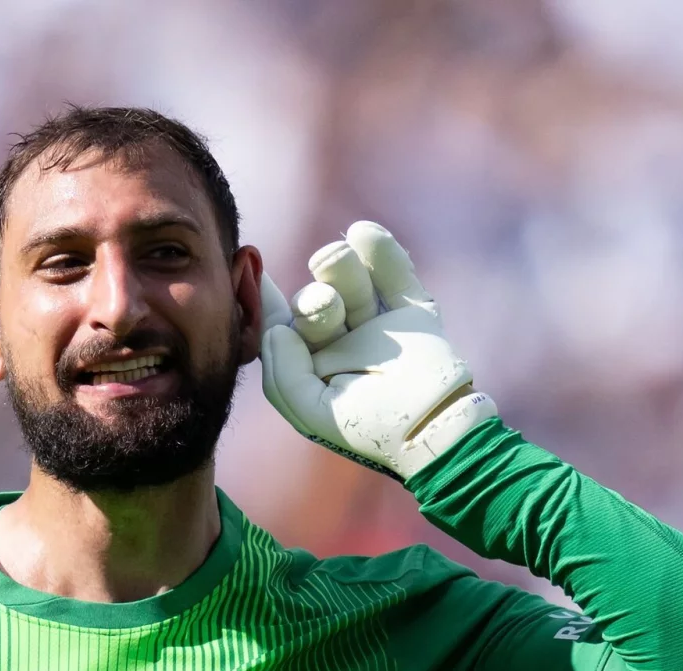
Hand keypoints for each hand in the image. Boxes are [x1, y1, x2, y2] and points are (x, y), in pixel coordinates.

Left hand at [258, 221, 497, 482]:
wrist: (431, 423)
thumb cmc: (366, 424)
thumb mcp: (307, 408)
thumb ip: (280, 371)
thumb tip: (276, 328)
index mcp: (313, 363)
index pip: (283, 323)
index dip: (266, 296)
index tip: (251, 263)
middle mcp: (342, 340)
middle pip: (316, 299)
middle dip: (316, 299)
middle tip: (326, 306)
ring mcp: (378, 322)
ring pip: (351, 279)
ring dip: (339, 265)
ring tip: (336, 257)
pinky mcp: (413, 310)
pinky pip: (394, 272)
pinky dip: (381, 250)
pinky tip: (364, 234)